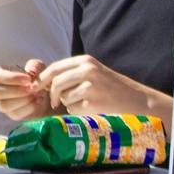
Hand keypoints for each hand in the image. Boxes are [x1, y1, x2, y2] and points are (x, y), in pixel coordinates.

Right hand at [0, 59, 54, 121]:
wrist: (44, 93)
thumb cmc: (35, 76)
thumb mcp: (38, 67)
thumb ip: (35, 65)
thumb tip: (30, 70)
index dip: (11, 78)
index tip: (28, 79)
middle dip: (15, 91)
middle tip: (31, 89)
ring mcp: (0, 103)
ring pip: (4, 105)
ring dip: (23, 100)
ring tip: (36, 94)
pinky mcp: (10, 113)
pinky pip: (15, 114)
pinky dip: (29, 108)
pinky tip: (38, 101)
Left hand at [39, 55, 154, 117]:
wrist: (138, 102)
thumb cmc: (113, 89)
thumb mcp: (94, 73)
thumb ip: (72, 73)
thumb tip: (42, 81)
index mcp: (85, 61)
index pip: (55, 68)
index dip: (42, 79)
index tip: (35, 88)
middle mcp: (87, 71)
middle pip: (56, 83)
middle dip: (51, 94)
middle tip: (53, 103)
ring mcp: (90, 86)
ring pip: (64, 97)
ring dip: (69, 103)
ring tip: (86, 103)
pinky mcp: (93, 102)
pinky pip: (73, 109)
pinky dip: (78, 112)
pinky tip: (92, 109)